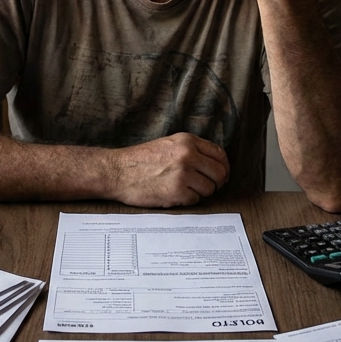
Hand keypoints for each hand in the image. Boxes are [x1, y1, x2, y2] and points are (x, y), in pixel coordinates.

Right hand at [107, 133, 229, 207]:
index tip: (220, 175)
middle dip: (216, 182)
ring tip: (183, 189)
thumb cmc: (140, 160)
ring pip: (209, 189)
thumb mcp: (168, 145)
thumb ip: (191, 151)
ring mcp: (183, 173)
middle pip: (219, 173)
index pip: (219, 154)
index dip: (223, 167)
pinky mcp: (177, 191)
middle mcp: (187, 155)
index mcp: (187, 141)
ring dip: (199, 192)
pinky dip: (186, 200)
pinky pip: (195, 200)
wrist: (117, 172)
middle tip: (206, 187)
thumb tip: (216, 165)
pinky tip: (173, 195)